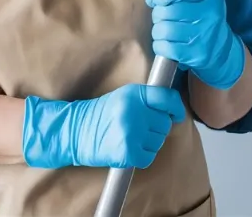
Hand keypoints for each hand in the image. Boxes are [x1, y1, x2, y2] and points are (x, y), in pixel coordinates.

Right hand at [21, 83, 185, 168]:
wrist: (75, 131)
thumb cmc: (99, 115)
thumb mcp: (123, 97)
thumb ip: (147, 100)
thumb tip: (173, 110)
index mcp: (133, 94)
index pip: (167, 98)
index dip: (176, 108)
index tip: (176, 114)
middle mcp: (134, 111)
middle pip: (165, 124)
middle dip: (155, 128)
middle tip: (137, 128)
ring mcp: (132, 132)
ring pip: (158, 141)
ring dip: (148, 143)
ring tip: (129, 137)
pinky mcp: (128, 152)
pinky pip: (148, 157)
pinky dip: (140, 156)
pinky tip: (127, 148)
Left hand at [145, 0, 244, 89]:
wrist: (220, 50)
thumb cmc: (200, 17)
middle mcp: (212, 15)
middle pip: (167, 11)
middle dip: (158, 14)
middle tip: (162, 17)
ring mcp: (205, 36)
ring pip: (164, 29)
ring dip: (158, 31)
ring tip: (164, 30)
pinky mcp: (197, 55)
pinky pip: (165, 47)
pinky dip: (159, 45)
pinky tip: (165, 43)